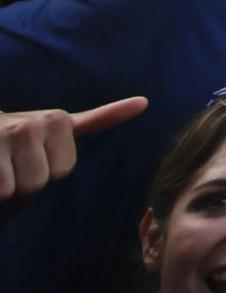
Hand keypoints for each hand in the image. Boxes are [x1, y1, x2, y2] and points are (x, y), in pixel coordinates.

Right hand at [0, 95, 144, 198]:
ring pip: (17, 189)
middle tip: (13, 164)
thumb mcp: (61, 127)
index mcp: (57, 120)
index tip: (36, 156)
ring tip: (1, 166)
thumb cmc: (20, 141)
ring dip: (6, 187)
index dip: (47, 172)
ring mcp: (5, 134)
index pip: (63, 170)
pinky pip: (1, 190)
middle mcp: (31, 123)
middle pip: (41, 182)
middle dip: (24, 182)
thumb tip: (144, 102)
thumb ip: (100, 117)